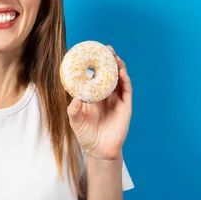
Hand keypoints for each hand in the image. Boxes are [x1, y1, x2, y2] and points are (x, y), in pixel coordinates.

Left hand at [67, 45, 131, 160]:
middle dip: (109, 61)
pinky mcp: (125, 107)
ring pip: (119, 80)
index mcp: (93, 95)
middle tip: (107, 49)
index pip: (95, 76)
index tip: (92, 52)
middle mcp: (106, 95)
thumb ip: (74, 110)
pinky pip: (126, 91)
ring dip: (118, 68)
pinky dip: (125, 81)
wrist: (99, 150)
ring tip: (115, 57)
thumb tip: (74, 98)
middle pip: (109, 74)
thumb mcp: (75, 120)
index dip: (95, 65)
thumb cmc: (86, 134)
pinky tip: (122, 73)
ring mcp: (116, 100)